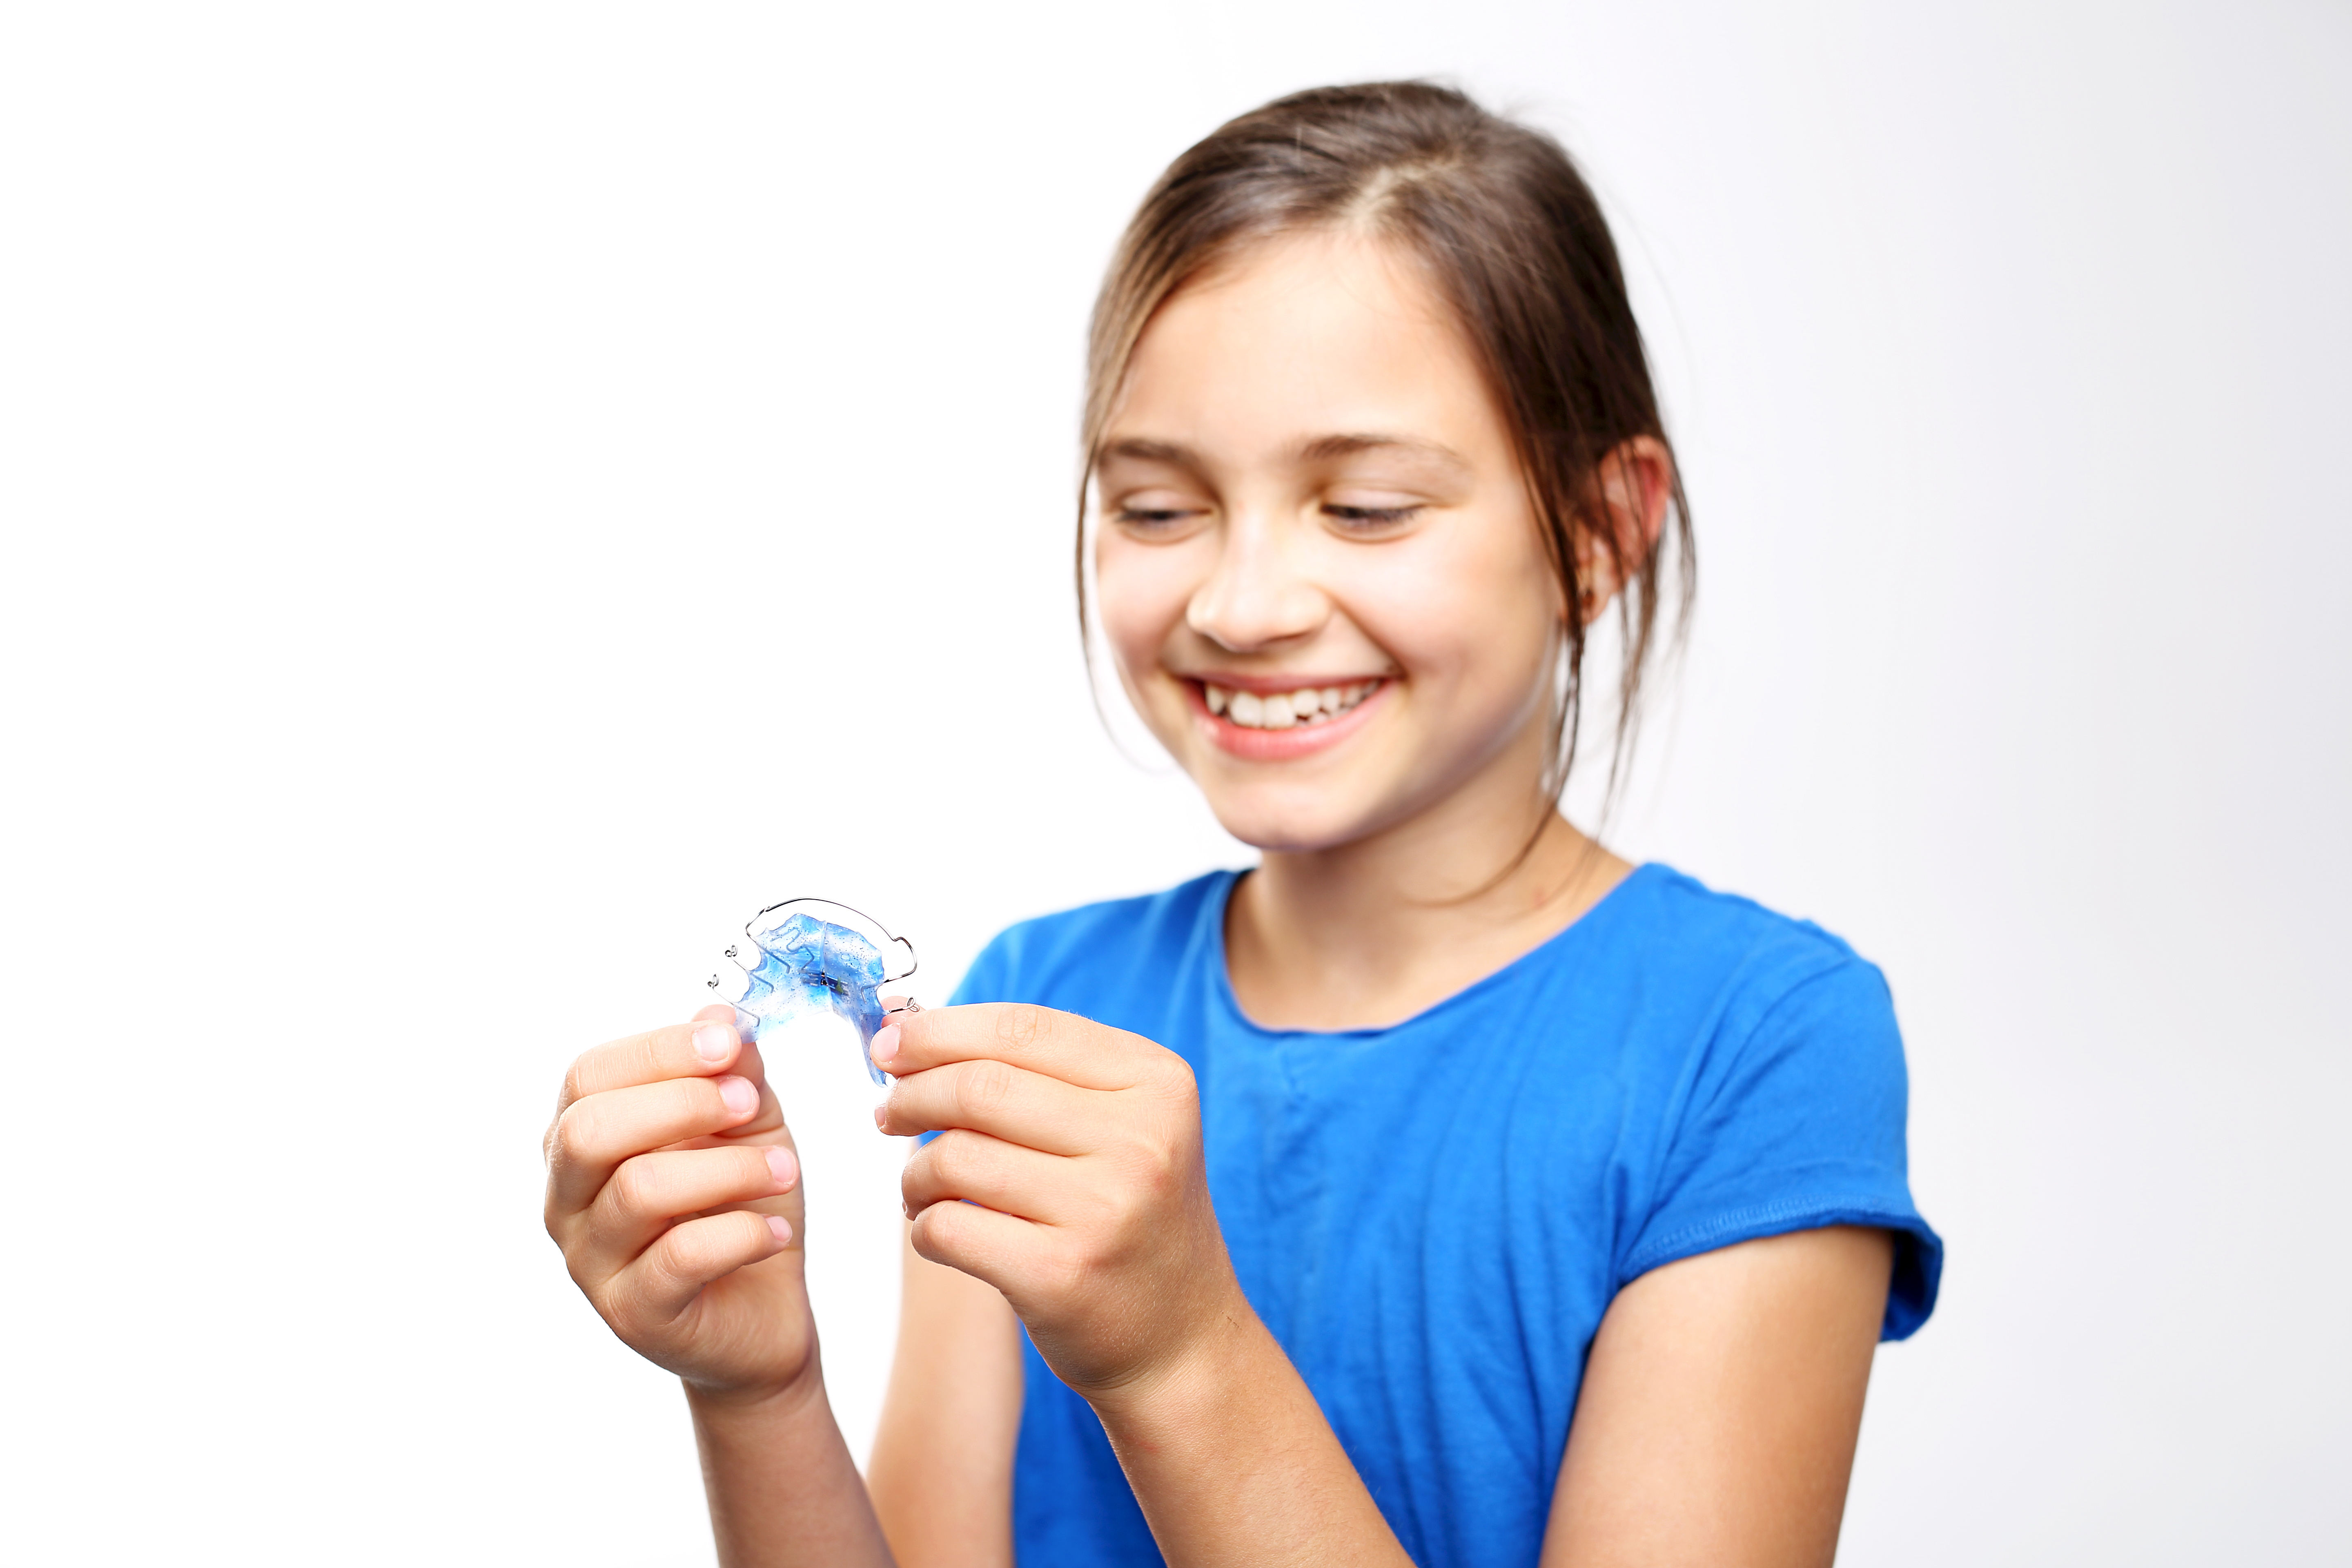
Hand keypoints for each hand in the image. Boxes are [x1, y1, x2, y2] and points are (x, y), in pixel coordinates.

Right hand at [543, 1003, 812, 1404]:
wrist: (765, 1309)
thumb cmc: (741, 1202)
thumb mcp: (747, 1123)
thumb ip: (731, 1071)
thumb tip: (719, 1014)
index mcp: (579, 1139)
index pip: (587, 1075)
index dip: (658, 1050)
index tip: (729, 1043)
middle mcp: (566, 1199)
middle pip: (590, 1131)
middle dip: (681, 1103)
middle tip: (751, 1104)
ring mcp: (590, 1262)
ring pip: (639, 1191)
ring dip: (728, 1168)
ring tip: (784, 1169)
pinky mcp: (633, 1315)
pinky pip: (677, 1259)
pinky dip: (741, 1235)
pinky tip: (776, 1232)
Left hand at [874, 1002, 1244, 1405]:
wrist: (1180, 1341)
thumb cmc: (1128, 1219)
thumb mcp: (1120, 1128)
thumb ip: (1037, 1076)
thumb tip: (908, 1035)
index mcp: (1157, 1083)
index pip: (1024, 1028)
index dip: (941, 1030)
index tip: (889, 1046)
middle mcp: (1141, 1139)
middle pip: (981, 1085)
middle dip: (913, 1095)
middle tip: (888, 1114)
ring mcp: (1105, 1207)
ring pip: (956, 1156)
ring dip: (915, 1172)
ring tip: (920, 1188)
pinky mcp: (1062, 1274)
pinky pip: (949, 1227)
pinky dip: (923, 1226)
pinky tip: (937, 1230)